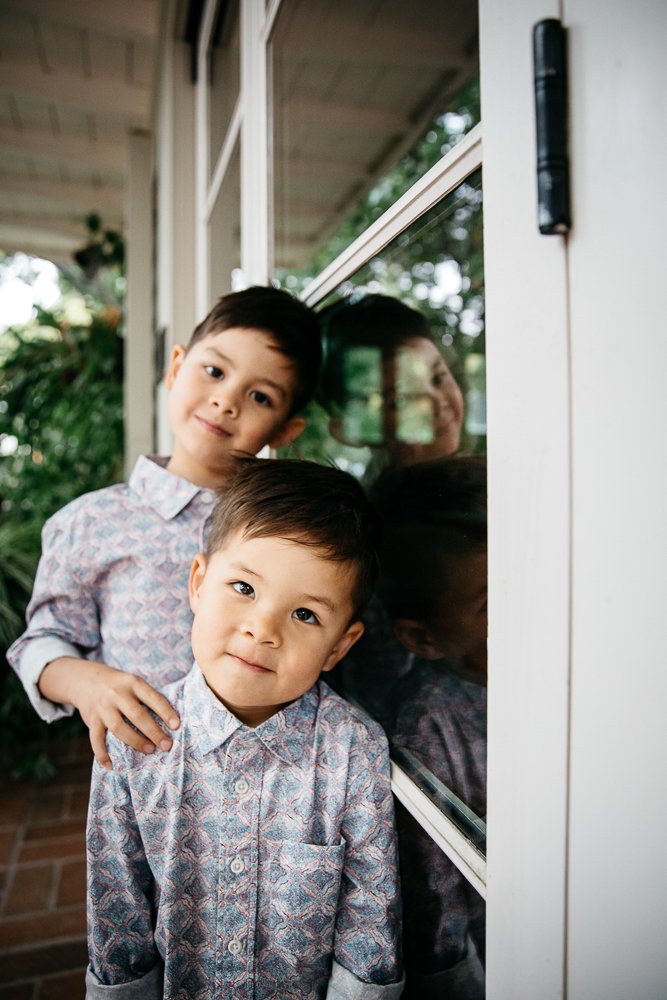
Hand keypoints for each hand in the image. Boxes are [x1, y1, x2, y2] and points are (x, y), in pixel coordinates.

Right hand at [39, 657, 179, 768]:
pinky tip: (110, 766)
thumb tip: (169, 721)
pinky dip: (102, 754)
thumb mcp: (132, 681)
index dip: (165, 712)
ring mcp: (103, 707)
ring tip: (150, 750)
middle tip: (167, 745)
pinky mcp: (91, 720)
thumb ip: (146, 697)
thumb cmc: (118, 684)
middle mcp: (117, 694)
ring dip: (135, 741)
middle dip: (154, 732)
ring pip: (119, 728)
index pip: (152, 698)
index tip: (176, 726)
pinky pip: (96, 740)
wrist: (84, 679)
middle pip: (137, 716)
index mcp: (132, 683)